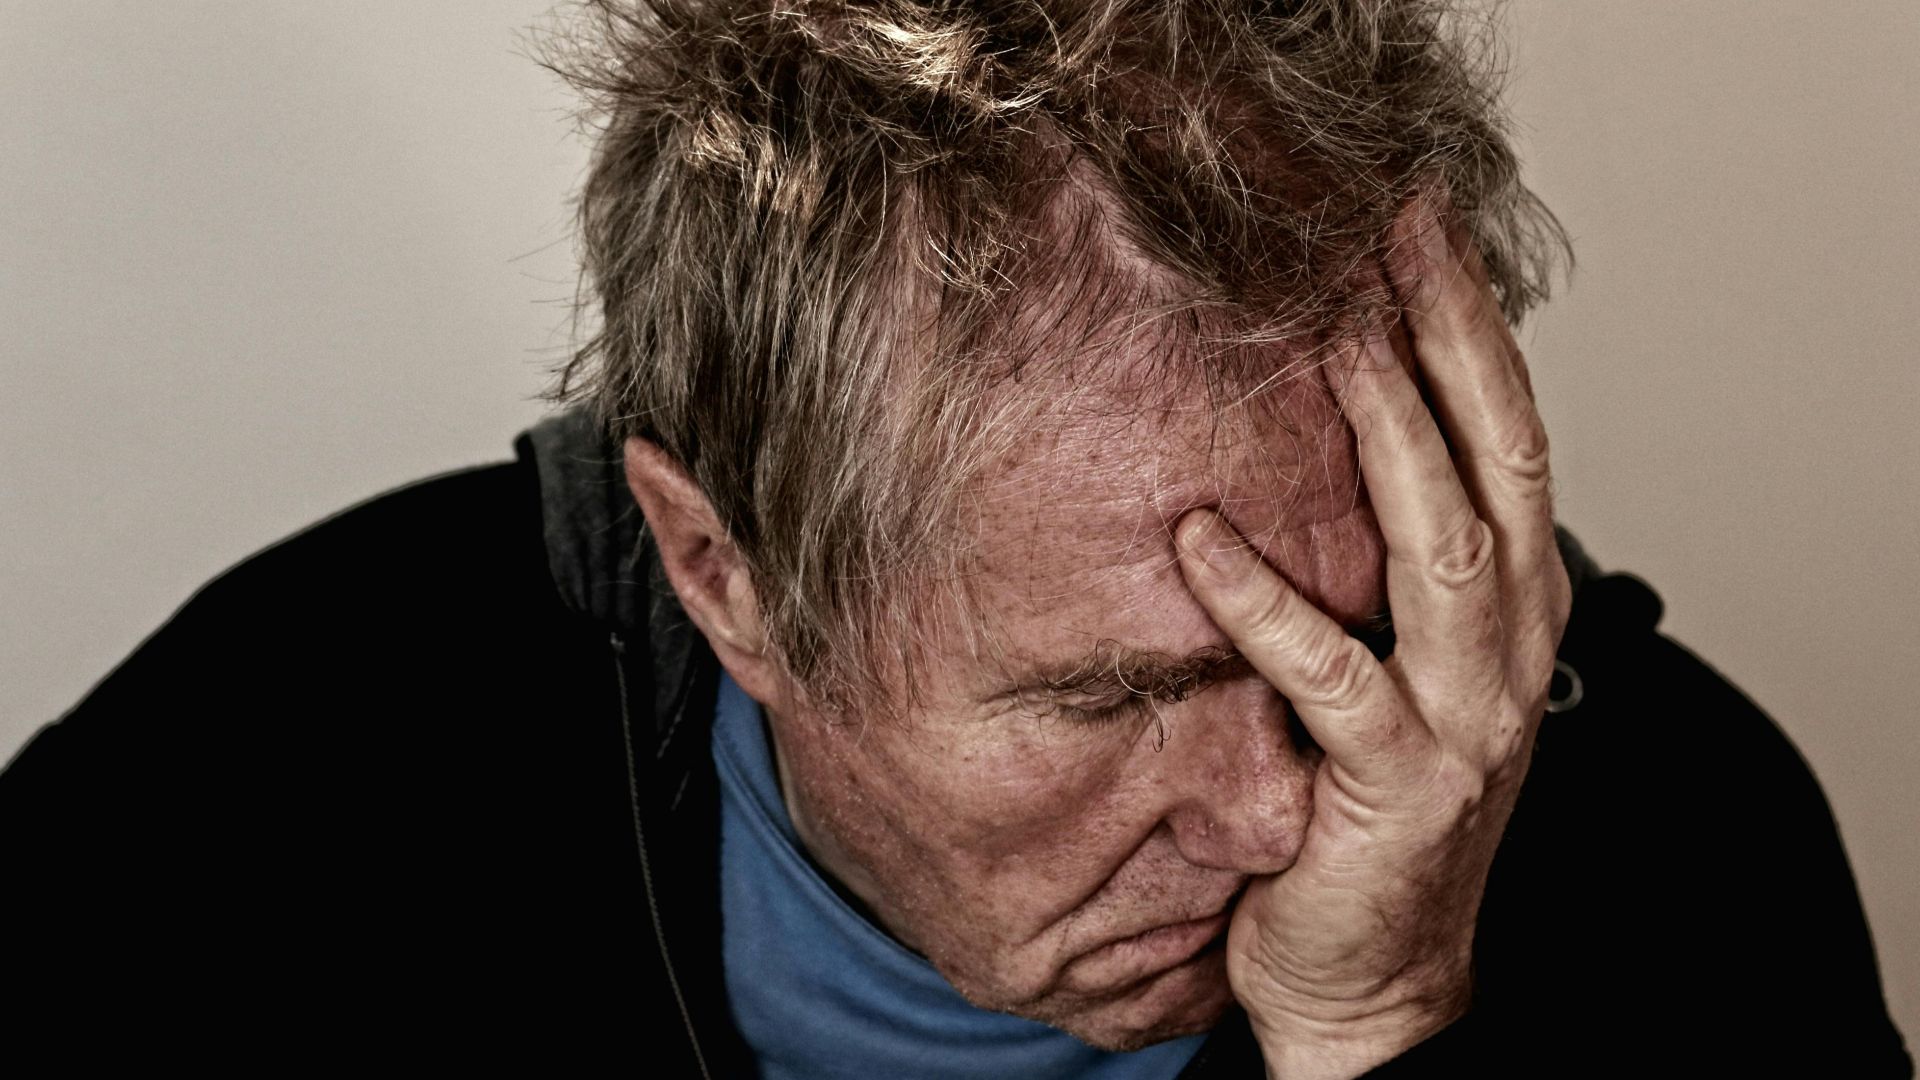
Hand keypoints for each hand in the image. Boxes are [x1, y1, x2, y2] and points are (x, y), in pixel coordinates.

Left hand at [1174, 192, 1571, 1077]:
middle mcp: (1508, 642)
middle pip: (1497, 457)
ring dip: (1388, 432)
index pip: (1508, 434)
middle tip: (1386, 235)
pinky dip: (1266, 600)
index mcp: (1512, 601)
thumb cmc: (1368, 806)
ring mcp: (1464, 713)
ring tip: (1331, 337)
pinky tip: (1201, 538)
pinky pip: (1329, 672)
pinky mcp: (1397, 781)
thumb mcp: (1398, 659)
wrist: (1373, 971)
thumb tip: (1307, 430)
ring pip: (1443, 542)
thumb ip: (1381, 559)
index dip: (1470, 325)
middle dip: (1446, 336)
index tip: (1416, 228)